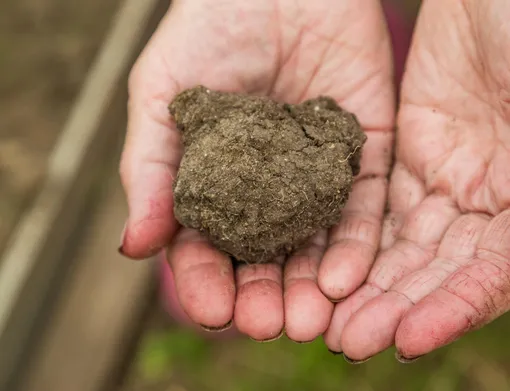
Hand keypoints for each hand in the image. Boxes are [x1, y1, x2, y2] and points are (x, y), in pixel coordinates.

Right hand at [119, 0, 393, 340]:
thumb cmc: (207, 29)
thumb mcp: (162, 96)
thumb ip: (148, 169)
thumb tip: (133, 247)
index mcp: (215, 183)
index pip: (208, 246)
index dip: (207, 281)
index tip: (213, 310)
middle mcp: (266, 189)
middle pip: (265, 256)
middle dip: (264, 295)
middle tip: (266, 325)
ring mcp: (313, 175)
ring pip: (313, 244)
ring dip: (310, 287)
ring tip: (308, 321)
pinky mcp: (359, 153)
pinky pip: (360, 207)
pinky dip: (353, 244)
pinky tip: (343, 278)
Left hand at [324, 0, 509, 360]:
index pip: (492, 276)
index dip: (453, 309)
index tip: (405, 340)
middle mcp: (490, 202)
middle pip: (437, 271)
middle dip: (393, 308)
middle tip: (346, 341)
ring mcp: (445, 179)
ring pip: (401, 246)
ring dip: (364, 286)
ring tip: (321, 320)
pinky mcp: (406, 154)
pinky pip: (374, 204)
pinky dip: (351, 238)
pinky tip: (320, 267)